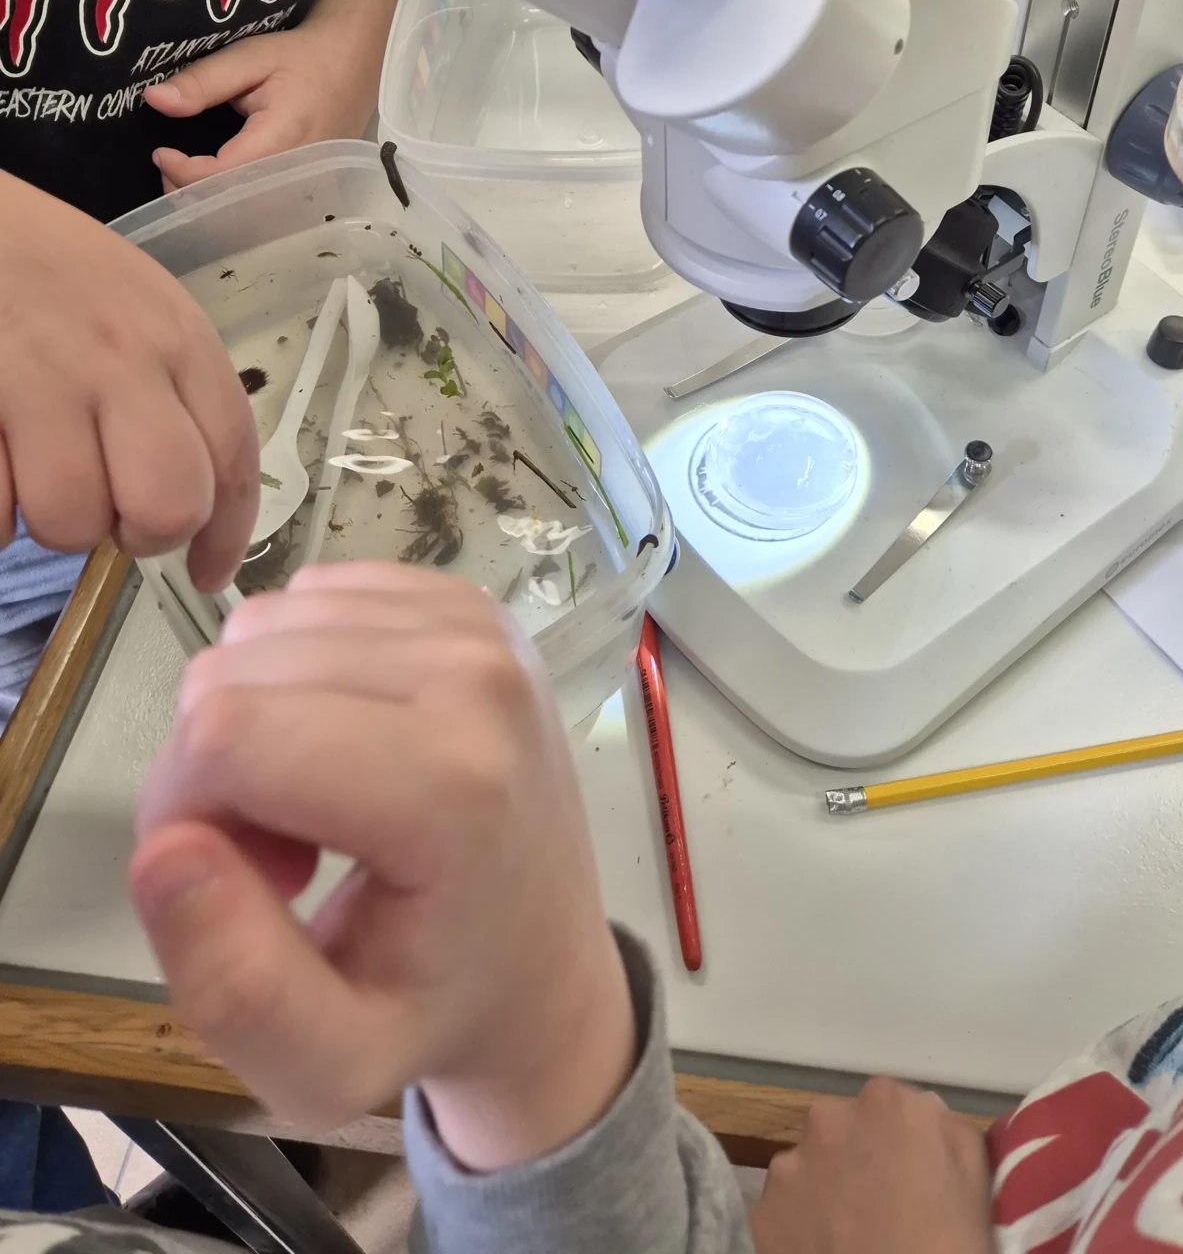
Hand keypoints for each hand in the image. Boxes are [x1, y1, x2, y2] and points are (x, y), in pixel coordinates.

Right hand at [0, 172, 256, 585]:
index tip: (209, 572)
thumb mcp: (142, 309)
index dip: (228, 533)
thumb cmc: (52, 269)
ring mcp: (41, 380)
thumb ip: (176, 393)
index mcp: (178, 340)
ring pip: (72, 522)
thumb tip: (193, 507)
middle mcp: (122, 361)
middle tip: (108, 509)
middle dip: (140, 533)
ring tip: (35, 467)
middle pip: (166, 506)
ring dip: (51, 520)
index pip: (233, 458)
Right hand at [129, 564, 635, 1158]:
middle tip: (280, 859)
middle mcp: (475, 674)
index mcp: (452, 785)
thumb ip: (233, 985)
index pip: (228, 733)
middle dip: (212, 773)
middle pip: (234, 671)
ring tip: (316, 809)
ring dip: (252, 720)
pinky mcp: (464, 601)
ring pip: (261, 626)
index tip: (229, 883)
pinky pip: (309, 597)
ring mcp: (476, 624)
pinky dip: (293, 671)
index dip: (177, 810)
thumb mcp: (326, 1062)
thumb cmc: (433, 1010)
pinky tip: (340, 745)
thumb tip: (163, 851)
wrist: (542, 959)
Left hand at [145, 0, 395, 190]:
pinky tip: (221, 188)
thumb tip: (155, 100)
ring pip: (251, 220)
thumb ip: (203, 81)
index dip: (181, 172)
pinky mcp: (313, 193)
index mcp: (278, 140)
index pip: (219, 178)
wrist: (354, 62)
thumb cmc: (302, 58)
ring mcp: (308, 189)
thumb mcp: (249, 57)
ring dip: (212, 206)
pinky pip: (268, 215)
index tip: (160, 151)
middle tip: (168, 167)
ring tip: (188, 180)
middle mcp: (295, 173)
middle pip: (232, 209)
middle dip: (190, 195)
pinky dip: (236, 207)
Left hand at [751, 1078, 993, 1253]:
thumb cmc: (947, 1246)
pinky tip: (824, 1250)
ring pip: (809, 1167)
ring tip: (848, 1236)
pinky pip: (784, 1209)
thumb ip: (949, 1132)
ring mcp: (790, 1165)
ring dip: (825, 1190)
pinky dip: (798, 1227)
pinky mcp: (762, 1211)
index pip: (892, 1106)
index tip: (911, 1177)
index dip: (902, 1143)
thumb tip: (928, 1120)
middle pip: (843, 1128)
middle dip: (857, 1158)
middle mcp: (831, 1118)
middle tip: (880, 1208)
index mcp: (889, 1103)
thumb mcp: (977, 1180)